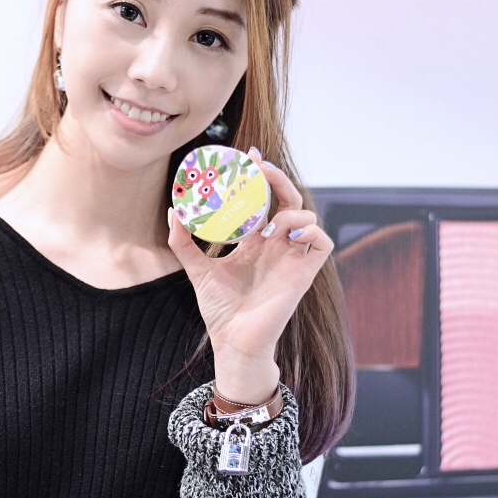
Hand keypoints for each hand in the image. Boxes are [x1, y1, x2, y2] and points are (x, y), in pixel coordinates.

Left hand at [166, 147, 333, 402]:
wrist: (233, 342)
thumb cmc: (221, 310)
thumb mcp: (197, 270)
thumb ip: (183, 241)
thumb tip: (174, 211)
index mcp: (255, 241)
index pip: (263, 199)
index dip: (259, 176)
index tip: (247, 155)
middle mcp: (276, 245)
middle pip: (287, 198)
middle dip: (277, 178)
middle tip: (259, 166)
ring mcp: (292, 257)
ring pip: (308, 215)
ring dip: (290, 208)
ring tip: (269, 222)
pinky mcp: (304, 272)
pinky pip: (322, 241)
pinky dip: (310, 230)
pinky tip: (285, 234)